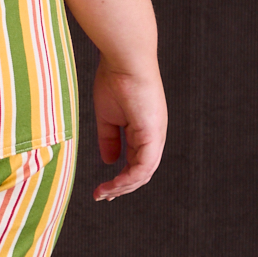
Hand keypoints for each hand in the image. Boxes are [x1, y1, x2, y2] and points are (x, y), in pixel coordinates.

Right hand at [91, 57, 165, 199]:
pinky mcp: (152, 135)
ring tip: (104, 193)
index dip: (121, 178)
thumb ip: (109, 139)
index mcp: (144, 130)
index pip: (137, 162)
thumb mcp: (108, 116)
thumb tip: (109, 161)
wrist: (124, 60)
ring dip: (122, 187)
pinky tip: (113, 184)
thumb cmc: (115, 79)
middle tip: (102, 196)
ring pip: (143, 173)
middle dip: (121, 187)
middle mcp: (153, 135)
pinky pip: (143, 166)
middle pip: (142, 172)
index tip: (103, 188)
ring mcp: (155, 136)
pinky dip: (128, 179)